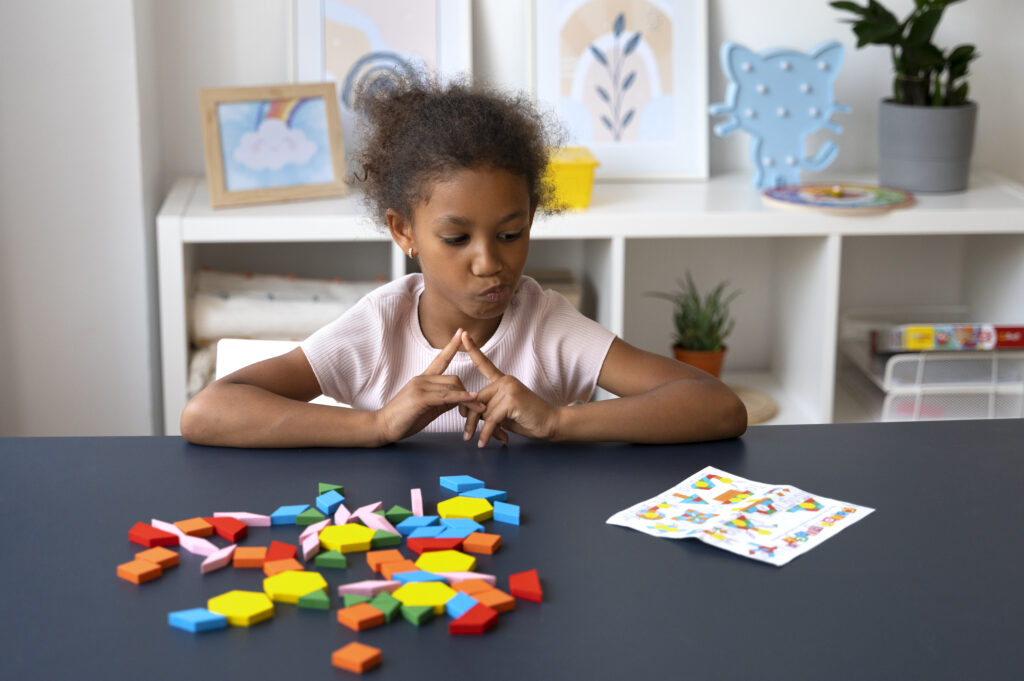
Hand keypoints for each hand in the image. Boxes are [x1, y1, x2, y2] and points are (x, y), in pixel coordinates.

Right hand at [375, 328, 485, 444]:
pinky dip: (461, 398)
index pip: (440, 359)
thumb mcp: (428, 407)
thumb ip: (444, 400)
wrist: (382, 426)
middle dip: (468, 393)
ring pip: (452, 387)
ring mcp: (420, 387)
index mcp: (423, 379)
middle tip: (477, 408)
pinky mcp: (420, 398)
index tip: (461, 332)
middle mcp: (422, 379)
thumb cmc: (404, 418)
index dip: (452, 346)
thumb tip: (461, 399)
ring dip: (469, 399)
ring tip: (480, 410)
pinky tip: (471, 400)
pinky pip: (446, 396)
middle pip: (454, 379)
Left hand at [460, 330, 559, 447]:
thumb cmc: (527, 418)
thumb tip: (470, 414)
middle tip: (466, 435)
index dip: (472, 349)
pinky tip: (485, 441)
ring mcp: (509, 388)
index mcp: (502, 381)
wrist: (551, 423)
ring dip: (483, 429)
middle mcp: (505, 381)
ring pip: (483, 411)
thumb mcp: (502, 413)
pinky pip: (491, 419)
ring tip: (484, 440)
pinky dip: (487, 433)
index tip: (463, 334)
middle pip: (476, 398)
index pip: (484, 364)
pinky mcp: (512, 399)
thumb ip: (487, 409)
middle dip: (470, 419)